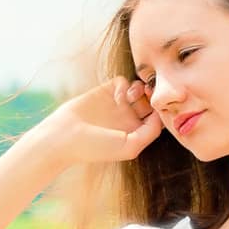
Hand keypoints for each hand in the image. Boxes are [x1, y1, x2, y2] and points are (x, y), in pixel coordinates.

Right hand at [35, 76, 164, 165]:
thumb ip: (150, 132)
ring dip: (141, 89)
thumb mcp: (130, 146)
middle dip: (153, 96)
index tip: (161, 107)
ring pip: (138, 89)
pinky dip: (124, 85)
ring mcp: (116, 104)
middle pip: (150, 101)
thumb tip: (160, 115)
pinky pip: (122, 81)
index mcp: (135, 133)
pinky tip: (118, 95)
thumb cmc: (96, 147)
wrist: (65, 136)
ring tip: (134, 95)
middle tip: (152, 95)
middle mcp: (127, 118)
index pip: (157, 118)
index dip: (162, 110)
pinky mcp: (104, 92)